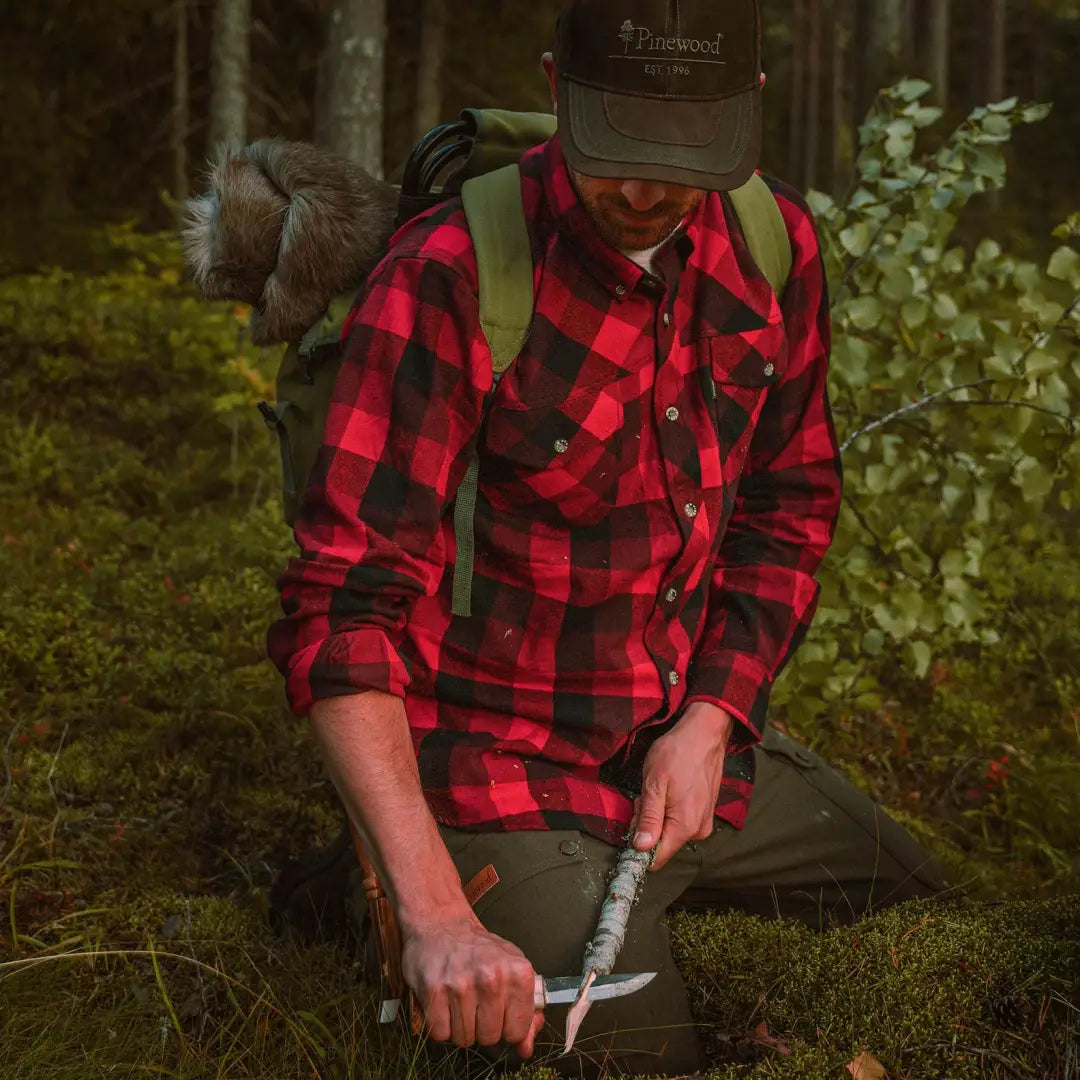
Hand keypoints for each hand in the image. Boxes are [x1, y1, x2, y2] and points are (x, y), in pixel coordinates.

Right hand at [401, 913, 544, 1055]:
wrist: (442, 923)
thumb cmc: (479, 950)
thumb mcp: (511, 970)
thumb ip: (524, 1011)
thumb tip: (526, 1048)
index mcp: (518, 972)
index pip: (517, 1030)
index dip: (507, 1026)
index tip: (499, 1012)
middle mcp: (492, 978)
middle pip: (490, 1037)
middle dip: (482, 1027)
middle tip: (476, 1003)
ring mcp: (461, 985)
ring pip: (464, 1038)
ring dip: (460, 1026)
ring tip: (459, 1000)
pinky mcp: (434, 991)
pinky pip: (440, 1033)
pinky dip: (440, 1024)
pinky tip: (443, 1002)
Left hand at [630, 702, 734, 871]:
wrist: (704, 733)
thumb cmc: (677, 754)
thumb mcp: (654, 783)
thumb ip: (649, 818)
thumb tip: (641, 848)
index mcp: (684, 826)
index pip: (656, 858)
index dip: (637, 847)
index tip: (630, 825)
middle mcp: (698, 830)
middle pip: (661, 843)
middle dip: (646, 824)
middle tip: (644, 797)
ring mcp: (704, 822)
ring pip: (669, 831)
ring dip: (657, 815)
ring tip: (659, 788)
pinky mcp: (705, 813)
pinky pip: (680, 821)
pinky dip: (669, 810)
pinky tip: (670, 789)